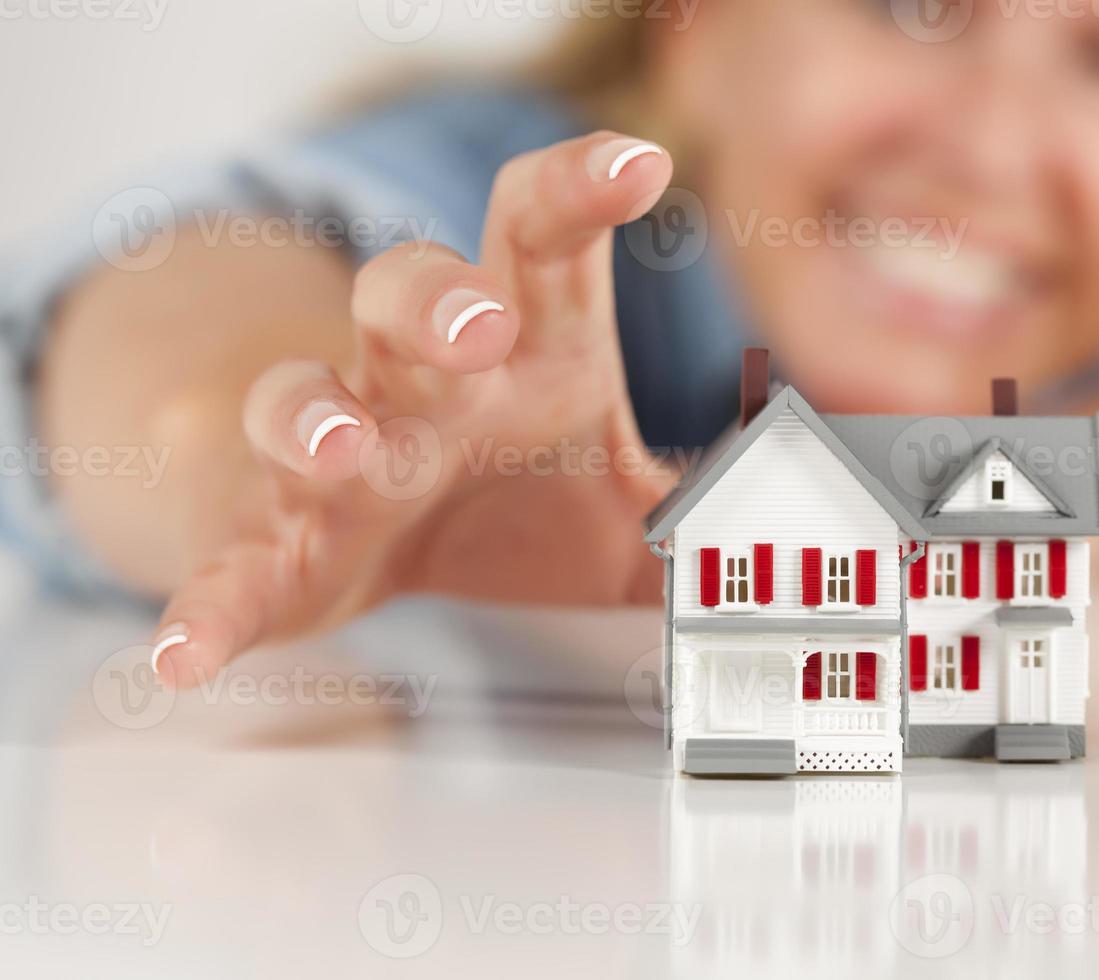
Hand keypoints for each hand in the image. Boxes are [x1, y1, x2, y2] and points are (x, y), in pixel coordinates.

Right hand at [149, 132, 677, 688]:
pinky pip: (229, 562)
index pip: (536, 237)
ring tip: (349, 447)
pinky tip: (180, 655)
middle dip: (434, 302)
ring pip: (298, 398)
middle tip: (481, 325)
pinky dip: (206, 602)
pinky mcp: (277, 540)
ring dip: (314, 416)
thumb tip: (817, 555)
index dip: (578, 191)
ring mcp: (336, 455)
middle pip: (404, 292)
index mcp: (514, 343)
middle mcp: (417, 380)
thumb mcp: (626, 506)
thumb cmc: (511, 492)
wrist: (383, 534)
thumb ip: (712, 522)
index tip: (640, 168)